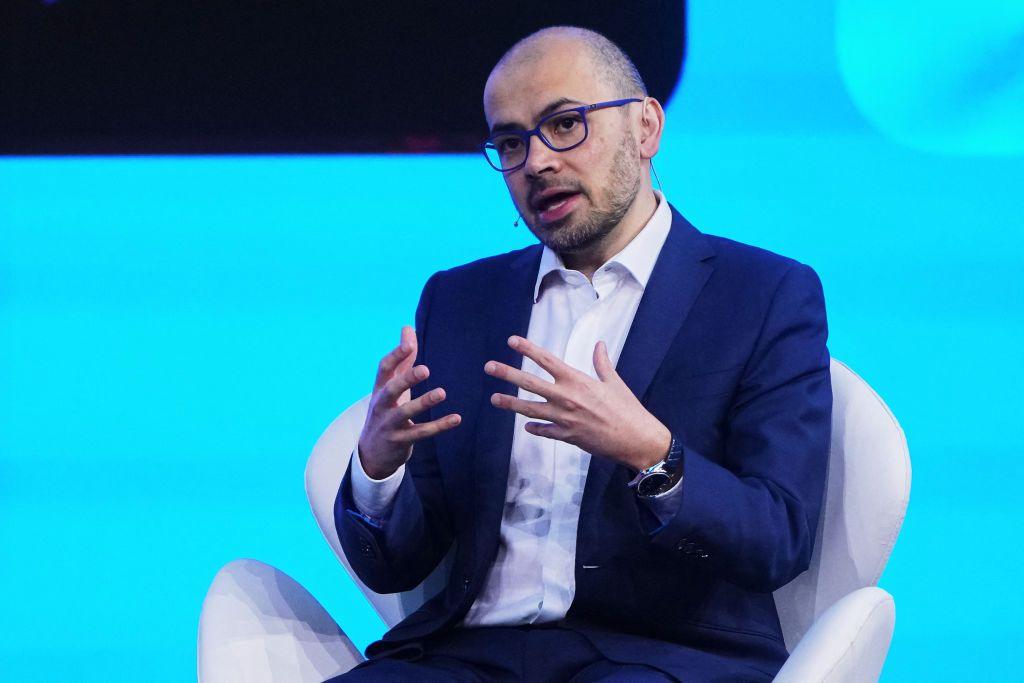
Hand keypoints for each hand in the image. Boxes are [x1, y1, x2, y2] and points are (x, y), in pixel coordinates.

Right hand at [357, 325, 460, 478]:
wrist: (372, 452)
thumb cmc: (386, 410)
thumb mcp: (390, 385)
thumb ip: (402, 359)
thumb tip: (407, 328)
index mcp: (379, 388)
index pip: (384, 368)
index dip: (396, 355)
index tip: (410, 343)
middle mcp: (381, 405)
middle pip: (391, 390)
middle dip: (406, 379)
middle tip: (425, 369)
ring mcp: (389, 424)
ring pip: (405, 413)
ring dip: (423, 403)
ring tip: (442, 393)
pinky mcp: (401, 441)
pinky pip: (421, 433)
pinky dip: (439, 426)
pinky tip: (456, 418)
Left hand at [485, 335, 670, 470]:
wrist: (635, 438)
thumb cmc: (627, 408)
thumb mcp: (614, 382)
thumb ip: (602, 363)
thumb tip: (599, 344)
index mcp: (577, 380)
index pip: (546, 360)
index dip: (527, 349)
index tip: (511, 341)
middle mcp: (566, 397)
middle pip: (530, 383)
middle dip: (507, 374)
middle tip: (489, 367)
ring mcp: (564, 419)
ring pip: (530, 409)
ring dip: (510, 403)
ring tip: (494, 399)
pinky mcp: (566, 436)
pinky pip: (545, 431)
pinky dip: (534, 428)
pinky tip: (525, 426)